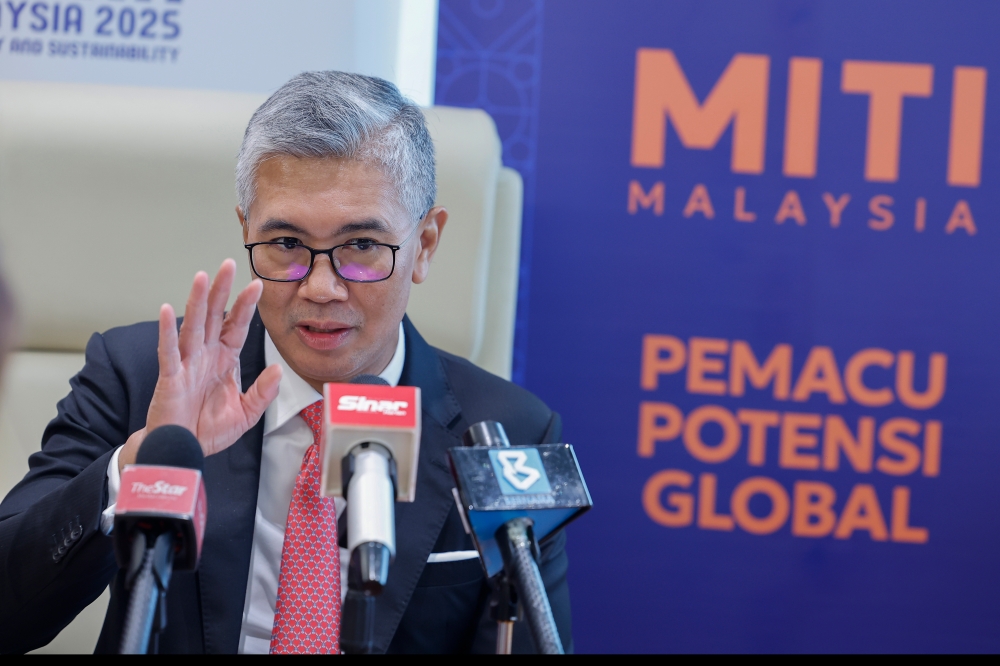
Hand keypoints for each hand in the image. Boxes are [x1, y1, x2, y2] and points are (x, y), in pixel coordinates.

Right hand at [119, 260, 281, 471]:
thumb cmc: (208, 430)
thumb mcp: (246, 413)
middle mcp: (205, 356)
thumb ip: (263, 392)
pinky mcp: (170, 377)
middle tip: (228, 264)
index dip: (246, 306)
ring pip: (193, 326)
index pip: (237, 326)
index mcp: (224, 360)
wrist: (182, 450)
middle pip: (215, 316)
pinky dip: (168, 331)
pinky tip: (167, 310)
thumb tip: (279, 370)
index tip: (258, 285)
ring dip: (197, 301)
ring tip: (202, 277)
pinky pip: (169, 350)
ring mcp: (187, 363)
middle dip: (221, 290)